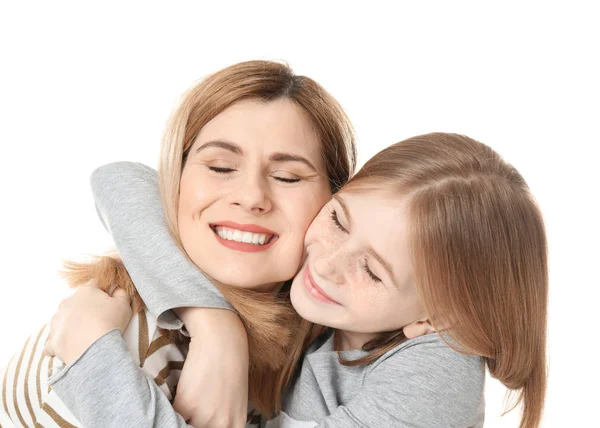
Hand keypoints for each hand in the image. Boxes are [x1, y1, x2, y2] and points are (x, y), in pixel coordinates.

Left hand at [44, 280, 132, 364]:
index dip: (102, 291)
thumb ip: (121, 293)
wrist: (93, 348)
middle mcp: (67, 303)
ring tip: (86, 334)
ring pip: (64, 318)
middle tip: (99, 319)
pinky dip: (62, 342)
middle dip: (86, 308)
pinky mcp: (52, 339)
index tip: (109, 300)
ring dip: (72, 323)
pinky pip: (54, 340)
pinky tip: (71, 345)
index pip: (94, 284)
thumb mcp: (123, 304)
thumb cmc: (110, 323)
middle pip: (77, 301)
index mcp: (85, 292)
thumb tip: (116, 290)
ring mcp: (57, 321)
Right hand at [173, 308, 248, 427]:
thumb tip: (208, 424)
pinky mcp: (186, 404)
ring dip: (183, 415)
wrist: (222, 339)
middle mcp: (220, 425)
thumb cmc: (230, 365)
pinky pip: (173, 413)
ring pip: (183, 424)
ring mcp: (203, 417)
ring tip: (190, 398)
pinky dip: (174, 404)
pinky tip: (183, 391)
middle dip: (193, 421)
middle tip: (195, 407)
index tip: (199, 421)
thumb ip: (222, 419)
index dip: (204, 427)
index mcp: (235, 424)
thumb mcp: (235, 400)